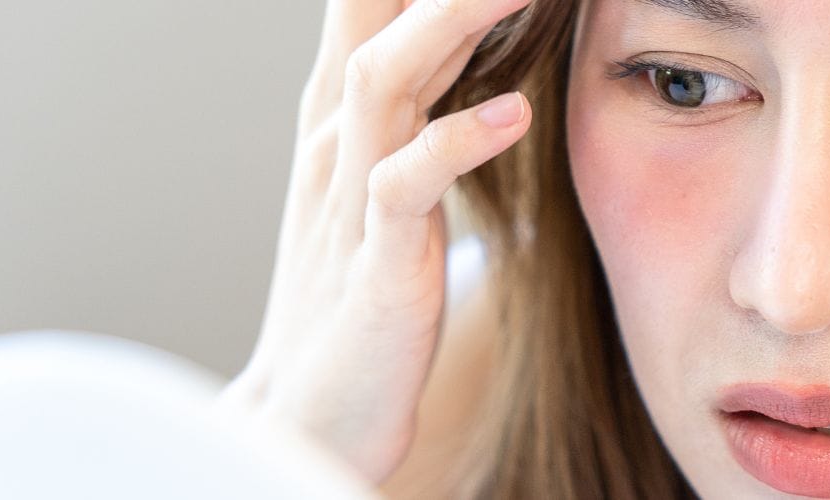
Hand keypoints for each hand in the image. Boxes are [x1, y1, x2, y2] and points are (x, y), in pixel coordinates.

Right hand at [220, 0, 533, 481]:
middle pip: (376, 11)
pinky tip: (515, 111)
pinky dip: (456, 141)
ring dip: (454, 20)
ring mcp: (349, 194)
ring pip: (385, 76)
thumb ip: (418, 97)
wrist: (314, 408)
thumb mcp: (386, 172)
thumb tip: (458, 32)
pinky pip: (406, 184)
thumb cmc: (362, 287)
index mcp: (345, 108)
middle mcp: (339, 134)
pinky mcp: (376, 261)